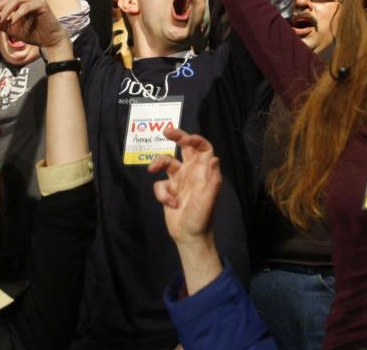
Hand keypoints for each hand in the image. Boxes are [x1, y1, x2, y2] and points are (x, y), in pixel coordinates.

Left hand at [0, 0, 68, 48]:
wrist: (49, 40)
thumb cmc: (32, 33)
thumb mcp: (10, 28)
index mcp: (18, 1)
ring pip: (16, 1)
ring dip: (6, 10)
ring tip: (1, 20)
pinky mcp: (41, 5)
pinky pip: (26, 7)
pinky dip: (18, 14)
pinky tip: (12, 21)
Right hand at [148, 127, 221, 245]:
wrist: (189, 236)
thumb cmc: (202, 217)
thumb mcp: (208, 198)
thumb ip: (212, 178)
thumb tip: (214, 157)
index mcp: (203, 171)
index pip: (202, 148)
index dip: (194, 139)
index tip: (182, 139)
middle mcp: (192, 172)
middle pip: (185, 147)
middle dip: (176, 136)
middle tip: (166, 131)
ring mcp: (179, 180)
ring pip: (166, 162)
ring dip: (158, 163)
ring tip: (153, 170)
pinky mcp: (168, 190)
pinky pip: (160, 185)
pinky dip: (162, 194)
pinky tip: (171, 204)